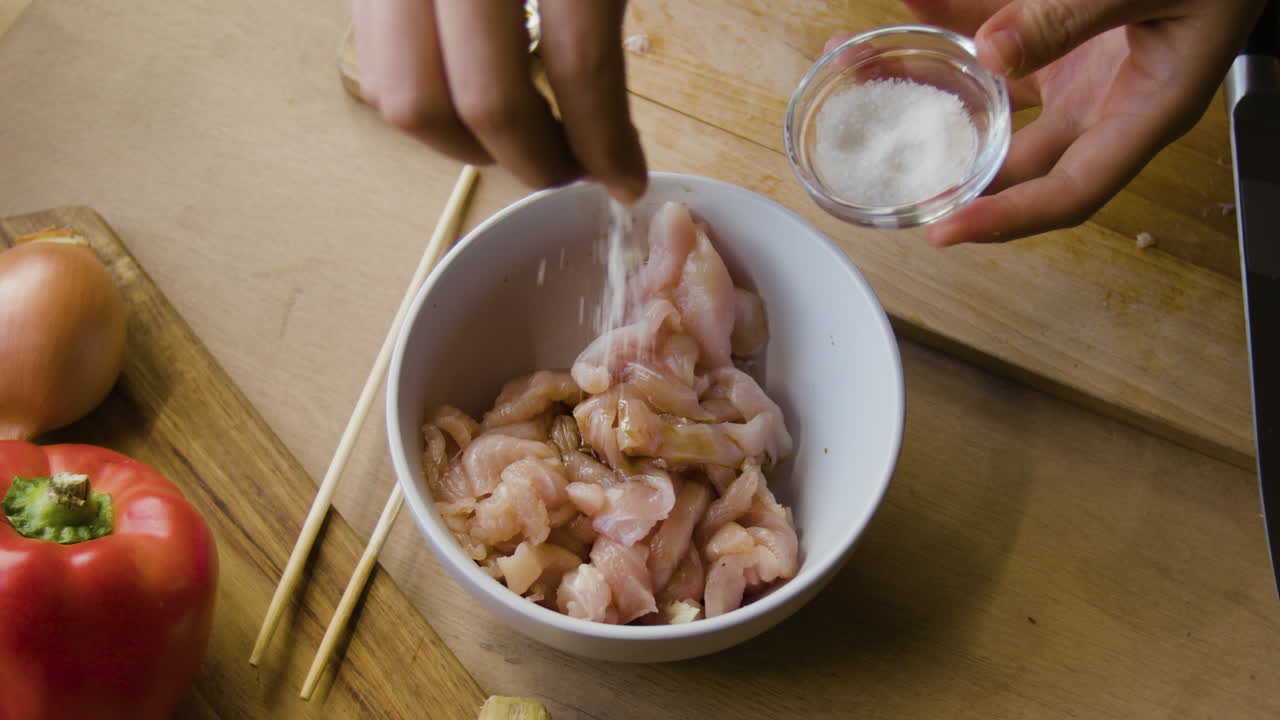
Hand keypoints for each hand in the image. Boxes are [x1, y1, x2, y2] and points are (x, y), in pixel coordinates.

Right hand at [353, 0, 647, 202]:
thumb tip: (616, 151)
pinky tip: (470, 88)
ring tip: (519, 132)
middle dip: (532, 159)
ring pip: (406, 97)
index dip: (605, 141)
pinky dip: (422, 102)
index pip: (579, 66)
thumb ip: (604, 28)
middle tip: (567, 168)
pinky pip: (373, 64)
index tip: (625, 179)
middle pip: (483, 100)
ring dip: (466, 142)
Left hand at [878, 0, 1264, 245]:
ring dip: (930, 85)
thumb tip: (990, 53)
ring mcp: (1079, 71)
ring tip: (862, 69)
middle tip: (876, 158)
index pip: (1068, 194)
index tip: (942, 232)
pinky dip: (951, 23)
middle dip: (943, 158)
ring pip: (990, 96)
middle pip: (1012, 158)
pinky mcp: (1060, 33)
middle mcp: (1104, 105)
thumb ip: (1074, 14)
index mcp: (1143, 116)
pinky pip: (994, 35)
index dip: (1005, 221)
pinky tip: (910, 9)